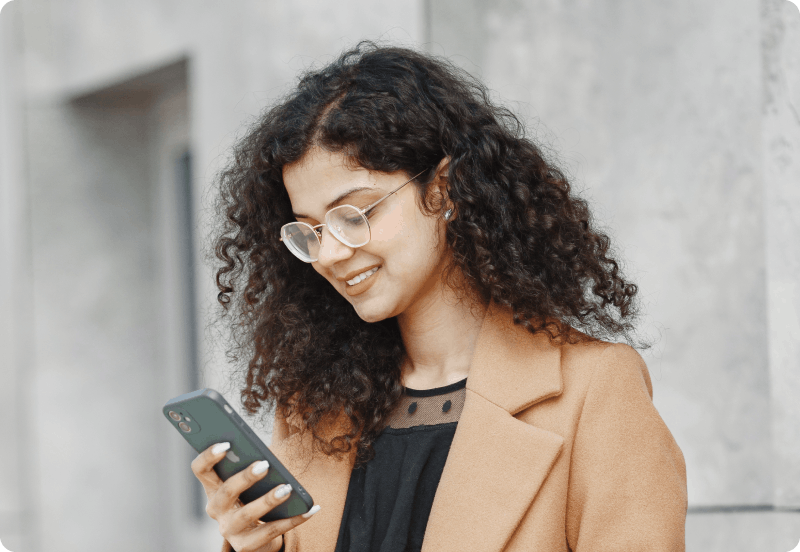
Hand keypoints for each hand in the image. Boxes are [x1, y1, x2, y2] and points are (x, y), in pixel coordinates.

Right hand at [191, 442, 319, 551]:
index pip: (200, 469)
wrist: (255, 537)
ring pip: (247, 514)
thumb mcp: (247, 483)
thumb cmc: (252, 498)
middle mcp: (216, 510)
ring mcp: (229, 530)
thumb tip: (265, 456)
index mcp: (212, 488)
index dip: (209, 456)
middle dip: (245, 477)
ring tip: (287, 489)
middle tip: (265, 465)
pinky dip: (294, 519)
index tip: (226, 444)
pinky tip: (311, 509)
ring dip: (268, 500)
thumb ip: (249, 465)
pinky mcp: (245, 546)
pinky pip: (271, 531)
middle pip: (226, 491)